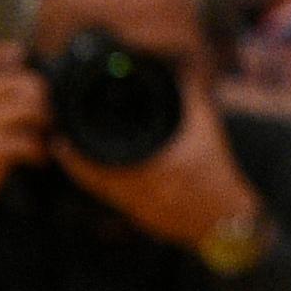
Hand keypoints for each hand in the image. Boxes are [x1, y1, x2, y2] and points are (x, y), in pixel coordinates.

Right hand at [0, 42, 51, 228]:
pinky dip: (40, 150)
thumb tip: (20, 63)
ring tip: (45, 132)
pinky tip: (38, 157)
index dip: (0, 53)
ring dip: (45, 120)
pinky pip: (28, 141)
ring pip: (28, 106)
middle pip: (16, 80)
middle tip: (45, 110)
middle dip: (40, 94)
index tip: (20, 58)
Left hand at [57, 70, 264, 253]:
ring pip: (101, 192)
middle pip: (91, 181)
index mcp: (147, 174)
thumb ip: (193, 99)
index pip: (96, 168)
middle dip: (74, 161)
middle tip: (62, 143)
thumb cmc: (218, 176)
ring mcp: (138, 210)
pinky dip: (106, 184)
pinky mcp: (145, 217)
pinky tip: (108, 172)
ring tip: (76, 154)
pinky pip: (116, 199)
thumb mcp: (208, 132)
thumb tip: (183, 71)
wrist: (229, 219)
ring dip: (87, 173)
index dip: (73, 155)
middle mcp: (135, 194)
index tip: (60, 140)